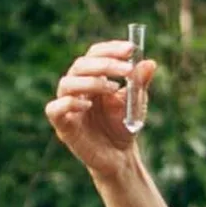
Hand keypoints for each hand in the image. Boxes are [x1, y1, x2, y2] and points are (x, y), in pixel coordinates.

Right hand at [45, 39, 157, 179]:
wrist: (120, 157)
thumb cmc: (123, 127)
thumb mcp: (135, 103)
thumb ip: (139, 83)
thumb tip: (150, 62)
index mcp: (92, 78)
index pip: (94, 55)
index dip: (110, 49)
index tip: (131, 49)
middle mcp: (77, 88)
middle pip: (81, 66)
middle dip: (105, 64)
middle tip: (127, 69)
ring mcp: (68, 106)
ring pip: (67, 83)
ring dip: (91, 81)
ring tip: (113, 87)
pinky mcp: (63, 125)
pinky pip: (55, 109)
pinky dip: (69, 103)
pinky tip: (88, 105)